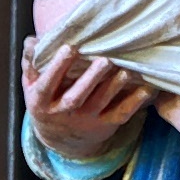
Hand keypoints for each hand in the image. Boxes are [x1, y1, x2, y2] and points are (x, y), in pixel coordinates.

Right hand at [23, 40, 148, 150]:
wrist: (60, 140)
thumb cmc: (46, 102)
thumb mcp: (31, 86)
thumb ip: (31, 63)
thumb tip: (32, 40)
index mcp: (42, 102)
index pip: (47, 84)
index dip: (57, 67)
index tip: (69, 47)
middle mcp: (63, 113)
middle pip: (77, 97)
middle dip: (91, 79)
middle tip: (104, 60)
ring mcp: (85, 120)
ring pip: (100, 103)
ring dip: (114, 87)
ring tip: (126, 71)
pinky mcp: (105, 125)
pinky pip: (121, 114)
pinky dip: (135, 102)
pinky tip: (147, 88)